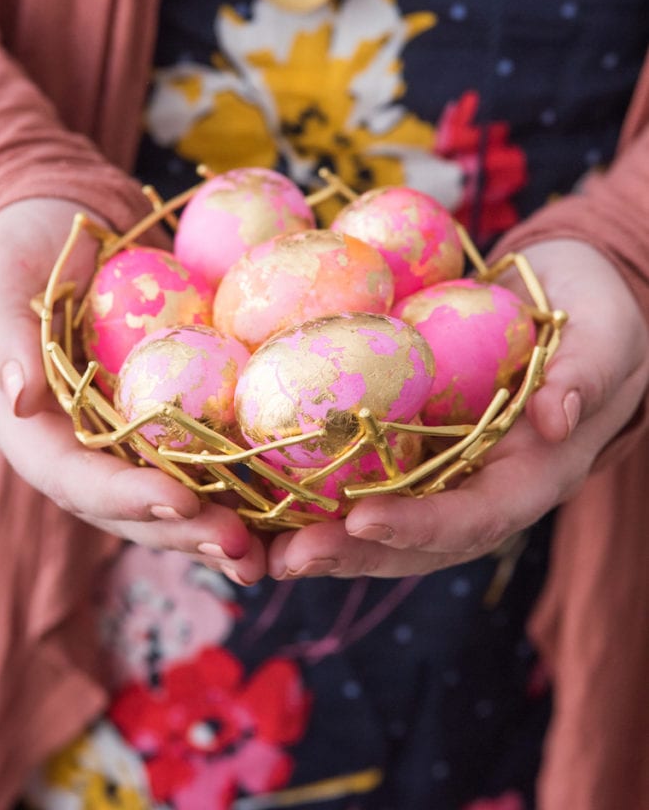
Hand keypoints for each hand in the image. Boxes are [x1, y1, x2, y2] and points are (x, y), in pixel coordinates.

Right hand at [0, 199, 265, 583]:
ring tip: (267, 555)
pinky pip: (202, 459)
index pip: (72, 477)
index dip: (123, 497)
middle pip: (127, 509)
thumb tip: (19, 401)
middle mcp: (78, 448)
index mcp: (30, 429)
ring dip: (215, 530)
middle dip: (183, 533)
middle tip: (240, 548)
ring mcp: (123, 439)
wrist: (70, 226)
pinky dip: (241, 488)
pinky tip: (286, 508)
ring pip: (169, 500)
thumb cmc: (20, 250)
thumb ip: (0, 340)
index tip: (182, 501)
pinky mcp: (165, 419)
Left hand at [267, 240, 648, 578]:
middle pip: (418, 541)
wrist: (571, 303)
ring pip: (384, 523)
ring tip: (255, 549)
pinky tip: (261, 494)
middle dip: (352, 554)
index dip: (422, 526)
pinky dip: (315, 493)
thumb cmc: (596, 315)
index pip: (479, 516)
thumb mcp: (608, 336)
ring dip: (321, 540)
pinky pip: (367, 478)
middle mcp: (484, 487)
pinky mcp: (417, 448)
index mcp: (534, 474)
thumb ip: (587, 374)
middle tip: (285, 559)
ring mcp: (448, 473)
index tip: (362, 519)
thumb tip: (554, 416)